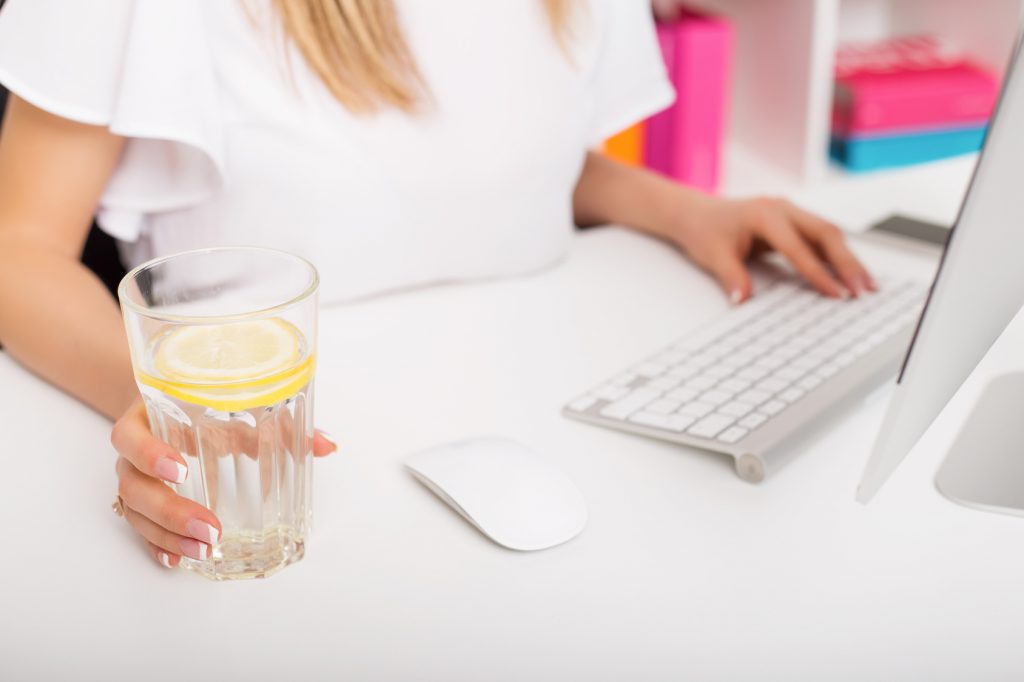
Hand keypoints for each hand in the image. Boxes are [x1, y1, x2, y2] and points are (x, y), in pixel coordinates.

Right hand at [111, 401, 337, 568]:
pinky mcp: (142, 502)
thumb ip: (282, 424)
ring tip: (203, 551)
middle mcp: (133, 452)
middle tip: (210, 528)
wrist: (170, 401)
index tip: (181, 469)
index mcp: (147, 417)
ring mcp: (134, 479)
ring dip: (167, 535)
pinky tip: (178, 559)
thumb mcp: (237, 405)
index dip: (149, 454)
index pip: (130, 436)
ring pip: (135, 512)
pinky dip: (158, 545)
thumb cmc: (204, 404)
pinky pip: (140, 529)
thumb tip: (327, 444)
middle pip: (133, 485)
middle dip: (170, 512)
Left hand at [666, 195, 875, 302]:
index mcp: (765, 214)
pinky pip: (821, 238)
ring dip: (849, 259)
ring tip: (868, 286)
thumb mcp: (713, 255)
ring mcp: (791, 213)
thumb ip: (731, 277)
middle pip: (826, 234)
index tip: (835, 294)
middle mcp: (783, 209)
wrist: (696, 214)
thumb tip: (743, 301)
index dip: (817, 272)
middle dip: (848, 263)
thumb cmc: (705, 230)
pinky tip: (852, 274)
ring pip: (829, 234)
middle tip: (864, 290)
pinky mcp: (794, 222)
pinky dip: (838, 256)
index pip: (798, 246)